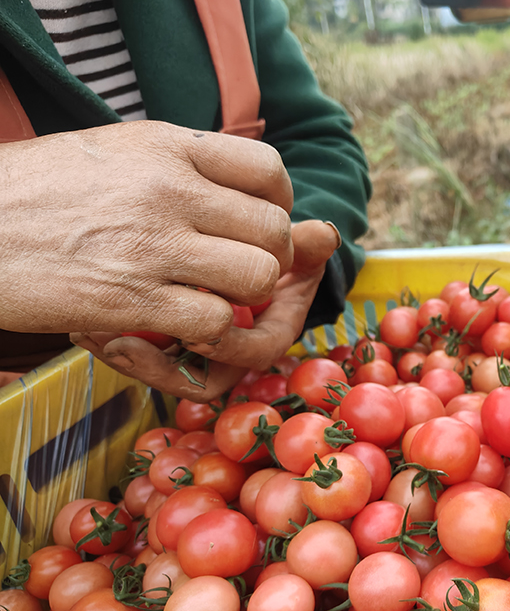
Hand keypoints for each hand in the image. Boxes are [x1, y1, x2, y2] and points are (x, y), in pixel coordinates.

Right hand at [0, 120, 293, 342]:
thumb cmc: (32, 192)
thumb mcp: (110, 153)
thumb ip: (178, 167)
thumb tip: (239, 191)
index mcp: (165, 146)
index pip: (268, 167)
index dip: (279, 203)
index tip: (259, 222)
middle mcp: (168, 189)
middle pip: (274, 229)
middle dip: (271, 258)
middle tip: (241, 271)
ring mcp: (152, 245)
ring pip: (258, 276)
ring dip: (245, 297)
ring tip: (213, 297)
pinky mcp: (131, 301)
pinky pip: (216, 321)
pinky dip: (209, 331)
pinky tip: (181, 323)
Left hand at [71, 220, 341, 400]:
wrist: (248, 239)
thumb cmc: (276, 243)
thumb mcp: (294, 244)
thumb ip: (307, 244)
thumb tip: (324, 234)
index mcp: (271, 328)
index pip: (253, 352)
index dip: (226, 346)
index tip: (195, 328)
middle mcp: (234, 344)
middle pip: (200, 376)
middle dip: (160, 365)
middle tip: (118, 341)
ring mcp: (196, 343)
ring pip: (165, 371)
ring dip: (128, 357)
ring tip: (90, 333)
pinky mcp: (163, 335)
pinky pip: (139, 353)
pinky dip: (111, 341)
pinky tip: (84, 326)